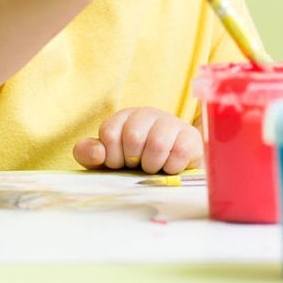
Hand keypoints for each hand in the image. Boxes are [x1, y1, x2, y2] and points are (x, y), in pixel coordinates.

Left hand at [73, 106, 203, 174]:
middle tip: (138, 166)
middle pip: (133, 137)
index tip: (120, 164)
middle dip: (133, 160)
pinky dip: (172, 167)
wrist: (173, 167)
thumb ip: (91, 154)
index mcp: (124, 117)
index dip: (112, 156)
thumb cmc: (136, 163)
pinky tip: (170, 167)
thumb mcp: (109, 160)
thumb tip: (97, 154)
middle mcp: (147, 114)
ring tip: (154, 167)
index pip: (110, 132)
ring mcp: (171, 123)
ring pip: (157, 144)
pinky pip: (179, 152)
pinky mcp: (191, 136)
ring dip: (153, 165)